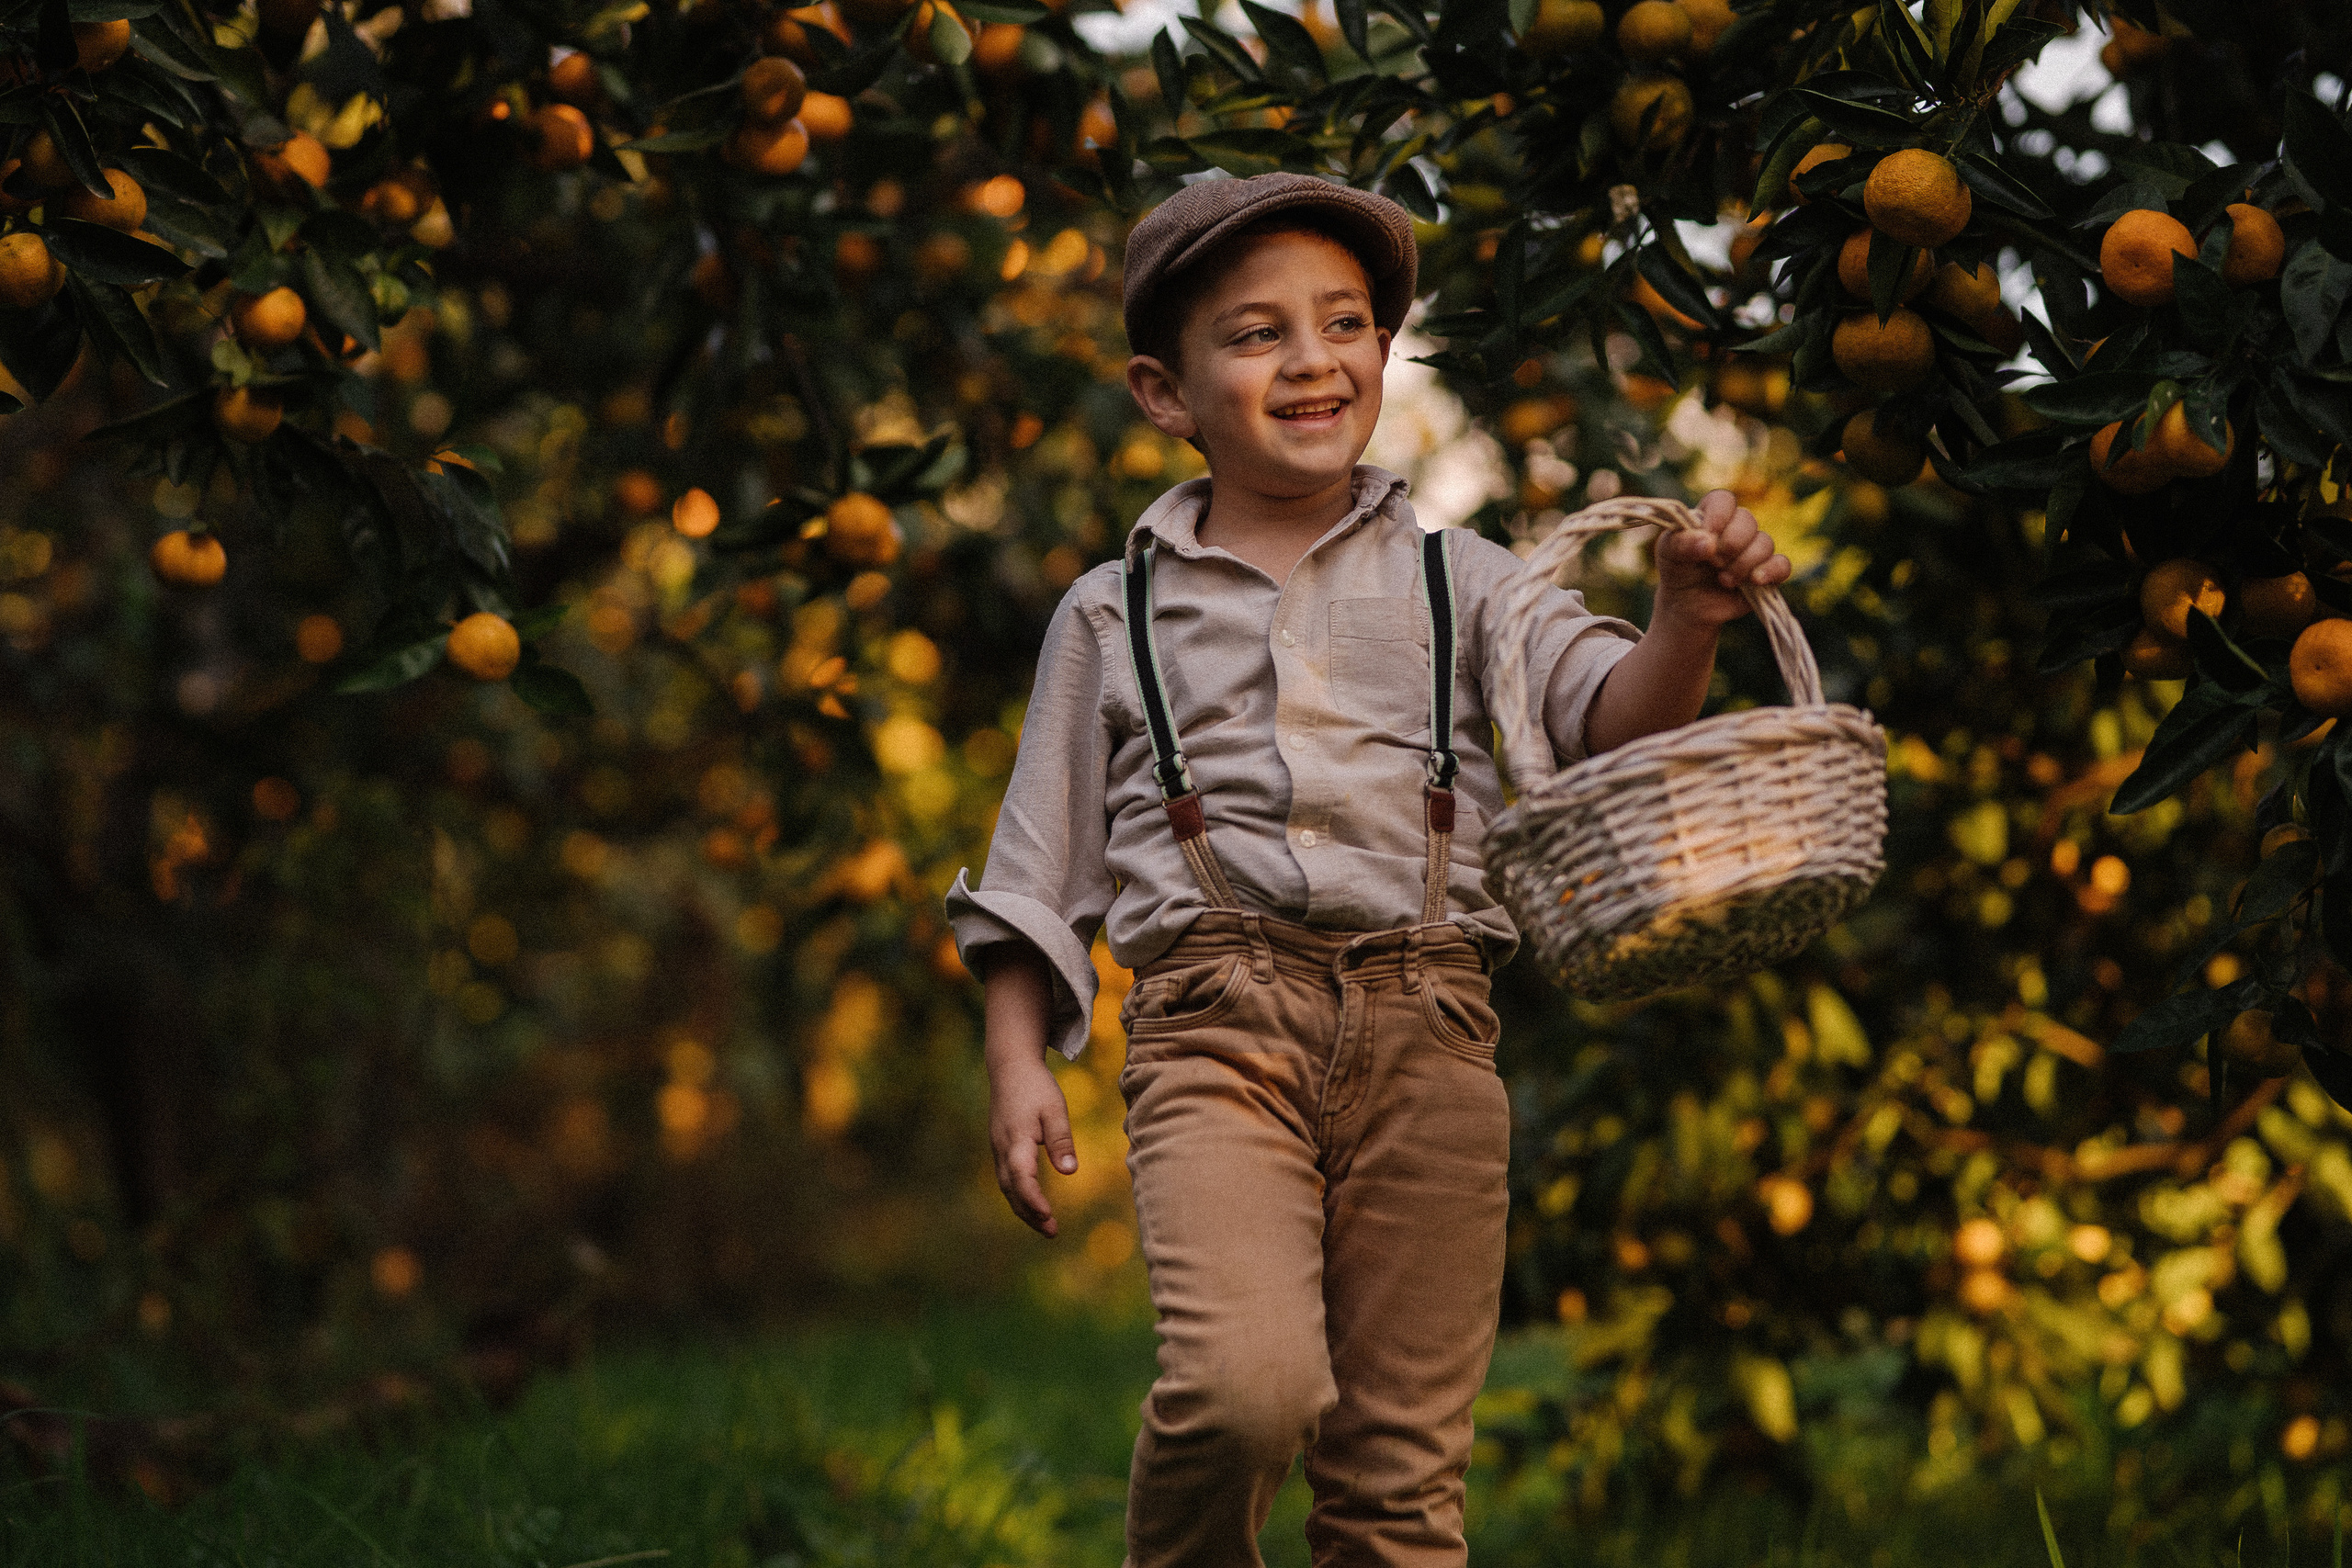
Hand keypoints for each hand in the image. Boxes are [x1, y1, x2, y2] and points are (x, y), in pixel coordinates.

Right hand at [988, 1053, 1076, 1237]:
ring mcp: (998, 1149)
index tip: (1048, 1216)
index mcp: (1016, 1140)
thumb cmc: (1036, 1087)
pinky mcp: (1000, 1147)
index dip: (1033, 1200)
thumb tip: (1070, 1171)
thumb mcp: (1055, 1109)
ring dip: (1024, 1208)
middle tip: (1052, 1232)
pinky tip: (1033, 1203)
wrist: (1010, 1067)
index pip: (1021, 1178)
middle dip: (1030, 1214)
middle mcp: (1002, 1149)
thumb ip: (1061, 1140)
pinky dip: (1019, 1195)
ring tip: (1046, 1225)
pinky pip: (1006, 1178)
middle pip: (1011, 1190)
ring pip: (1007, 1187)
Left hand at [1653, 489, 1791, 628]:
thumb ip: (1680, 544)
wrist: (1686, 606)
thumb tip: (1708, 543)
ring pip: (1765, 543)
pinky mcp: (1766, 572)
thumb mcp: (1667, 555)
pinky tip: (1755, 581)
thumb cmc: (1677, 572)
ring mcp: (1752, 550)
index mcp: (1711, 516)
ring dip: (1743, 563)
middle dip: (1731, 543)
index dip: (1719, 515)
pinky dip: (1771, 571)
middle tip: (1714, 563)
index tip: (1709, 534)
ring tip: (1724, 580)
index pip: (1723, 500)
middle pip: (1748, 520)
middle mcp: (1735, 529)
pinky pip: (1782, 564)